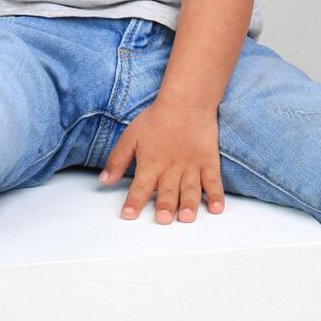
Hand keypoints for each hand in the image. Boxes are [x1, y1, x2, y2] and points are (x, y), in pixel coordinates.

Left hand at [98, 98, 224, 222]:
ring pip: (190, 189)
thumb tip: (104, 179)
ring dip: (188, 203)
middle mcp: (171, 169)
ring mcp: (191, 167)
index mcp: (151, 163)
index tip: (128, 214)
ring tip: (186, 216)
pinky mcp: (208, 163)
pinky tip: (216, 208)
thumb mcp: (131, 136)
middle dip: (164, 206)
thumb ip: (118, 160)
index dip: (134, 200)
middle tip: (162, 218)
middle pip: (167, 191)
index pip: (140, 186)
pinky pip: (213, 182)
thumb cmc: (157, 119)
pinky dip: (216, 195)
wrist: (186, 102)